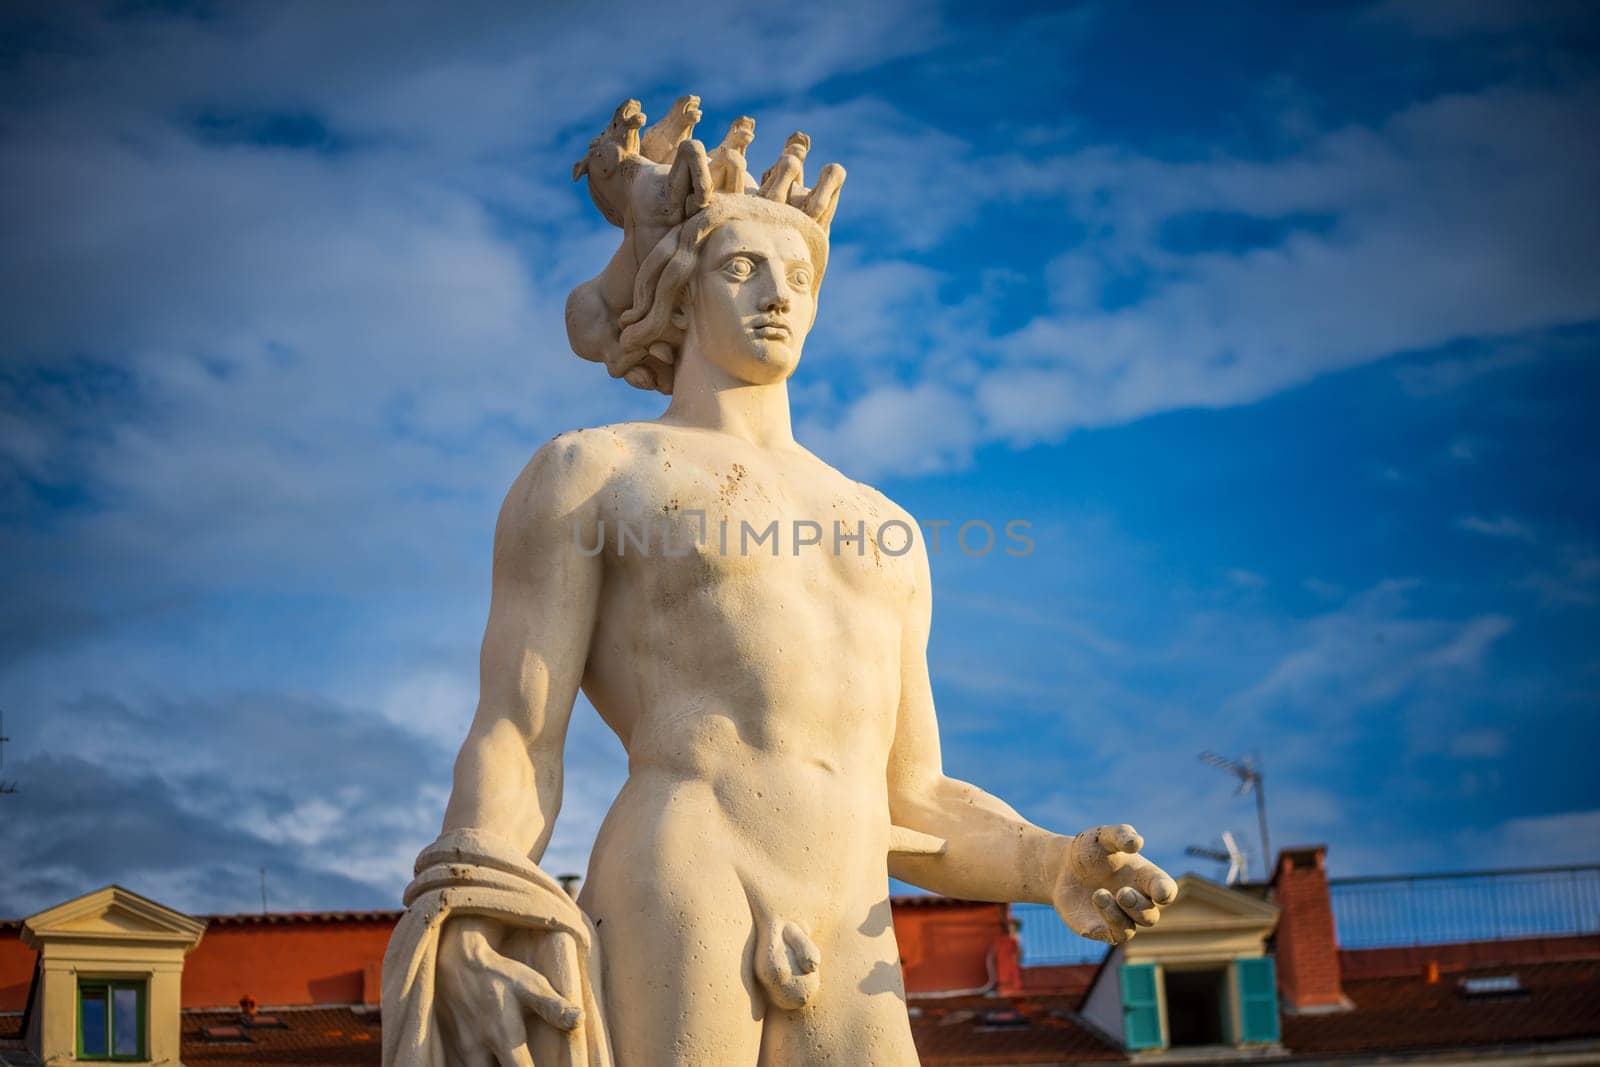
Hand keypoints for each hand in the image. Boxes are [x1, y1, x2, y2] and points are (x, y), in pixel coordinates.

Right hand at [437, 916, 581, 1066]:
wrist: (455, 962)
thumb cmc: (498, 974)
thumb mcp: (529, 984)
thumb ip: (552, 1005)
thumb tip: (579, 1020)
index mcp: (502, 1036)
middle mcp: (478, 1050)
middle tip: (526, 1062)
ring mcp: (462, 1052)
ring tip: (511, 1059)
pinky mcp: (453, 1050)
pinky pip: (465, 1066)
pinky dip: (484, 1065)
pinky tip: (498, 1059)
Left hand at [1052, 824, 1178, 944]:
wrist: (1062, 866)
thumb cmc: (1090, 850)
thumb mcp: (1103, 836)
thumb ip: (1120, 835)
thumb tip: (1137, 843)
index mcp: (1145, 879)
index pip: (1166, 890)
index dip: (1166, 892)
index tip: (1160, 892)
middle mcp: (1137, 902)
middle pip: (1150, 917)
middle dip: (1137, 906)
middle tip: (1122, 892)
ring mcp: (1120, 918)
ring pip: (1130, 930)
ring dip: (1117, 915)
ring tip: (1098, 893)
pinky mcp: (1101, 929)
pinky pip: (1111, 935)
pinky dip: (1106, 921)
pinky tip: (1094, 902)